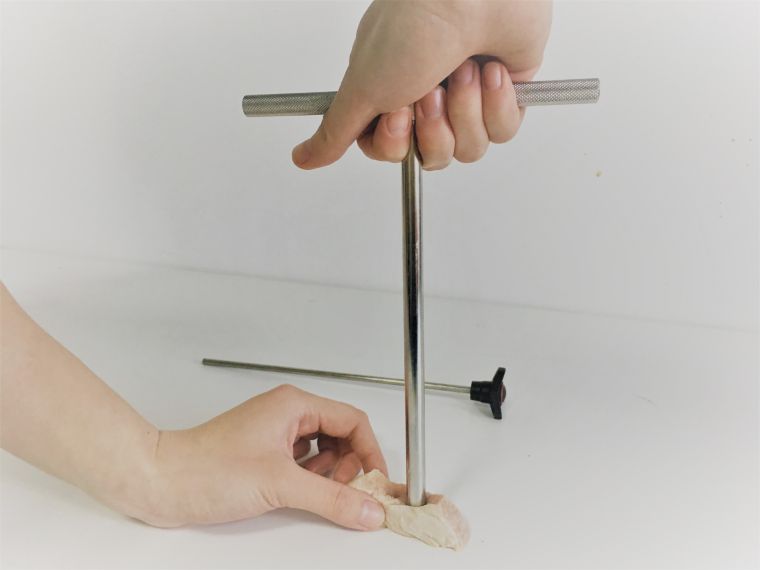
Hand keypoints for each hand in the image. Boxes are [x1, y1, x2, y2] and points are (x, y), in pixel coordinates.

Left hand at [146, 384, 387, 529]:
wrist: (160, 482)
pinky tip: (298, 494)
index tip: (376, 482)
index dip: (370, 452)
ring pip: (323, 451)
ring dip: (329, 475)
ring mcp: (274, 433)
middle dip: (349, 466)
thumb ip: (331, 498)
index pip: (352, 421)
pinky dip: (310, 480)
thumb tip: (368, 508)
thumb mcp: (279, 484)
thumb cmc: (205, 468)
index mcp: (294, 405)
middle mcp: (286, 414)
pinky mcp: (264, 454)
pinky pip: (303, 463)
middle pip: (341, 435)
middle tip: (348, 494)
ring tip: (318, 494)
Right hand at [292, 0, 551, 170]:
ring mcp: (465, 96)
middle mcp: (426, 95)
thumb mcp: (361, 88)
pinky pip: (501, 131)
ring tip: (462, 71)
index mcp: (389, 93)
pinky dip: (497, 103)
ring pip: (468, 149)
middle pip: (430, 156)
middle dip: (433, 127)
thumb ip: (335, 132)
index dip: (396, 143)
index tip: (397, 112)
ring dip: (465, 111)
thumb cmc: (416, 26)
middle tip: (432, 88)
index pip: (390, 151)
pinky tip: (490, 71)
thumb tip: (303, 158)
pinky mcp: (503, 93)